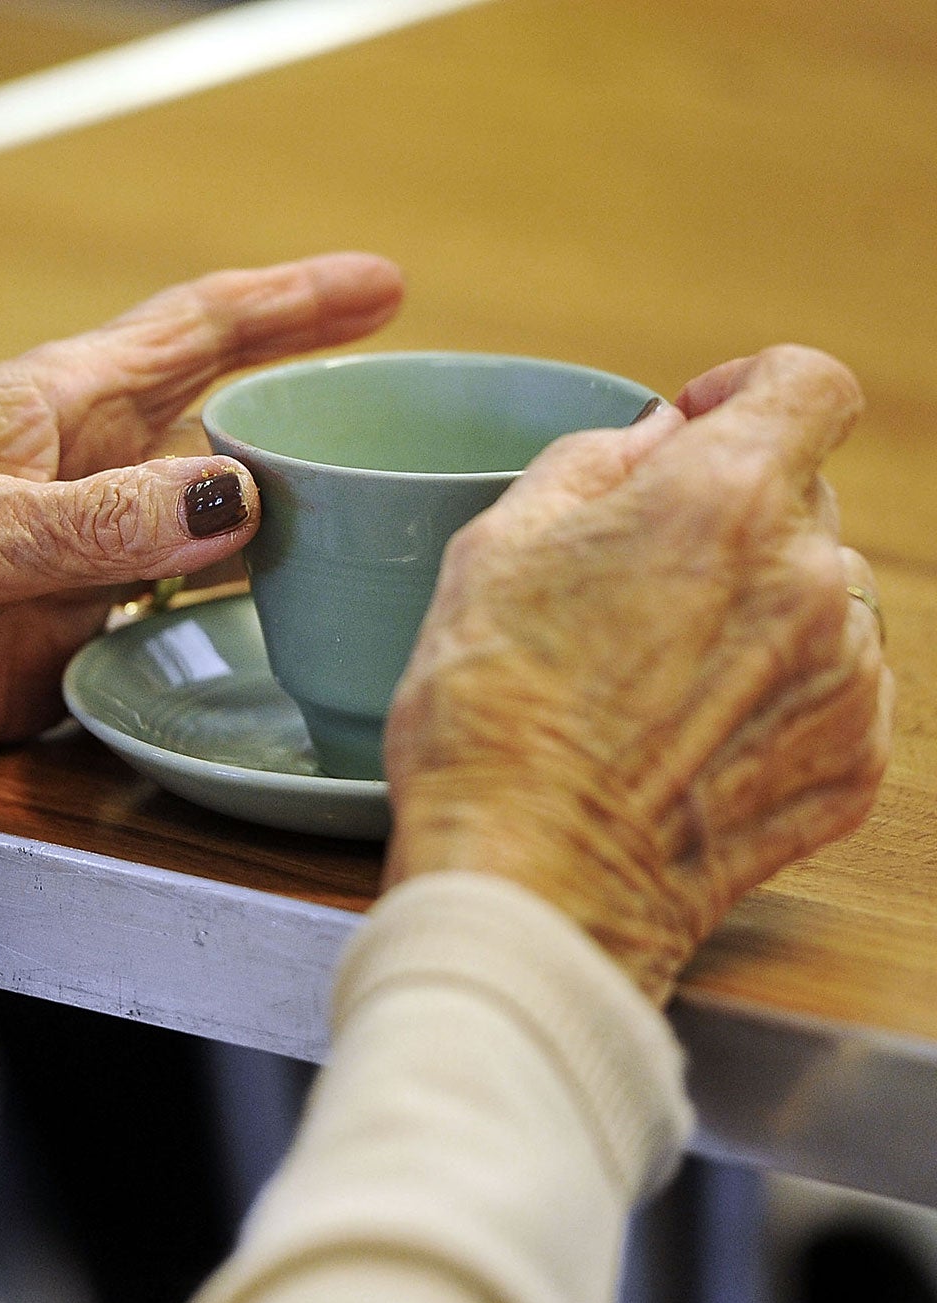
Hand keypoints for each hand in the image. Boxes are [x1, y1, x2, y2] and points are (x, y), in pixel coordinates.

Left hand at [0, 254, 403, 795]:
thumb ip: (99, 522)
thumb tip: (239, 500)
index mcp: (46, 411)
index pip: (192, 333)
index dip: (289, 303)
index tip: (382, 284)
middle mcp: (72, 480)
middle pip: (219, 428)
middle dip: (311, 411)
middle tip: (416, 419)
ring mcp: (69, 567)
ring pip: (205, 532)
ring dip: (285, 528)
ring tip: (386, 527)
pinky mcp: (54, 652)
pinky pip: (167, 627)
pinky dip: (230, 624)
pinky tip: (285, 633)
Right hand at [383, 346, 891, 1000]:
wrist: (526, 880)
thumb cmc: (489, 717)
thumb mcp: (494, 548)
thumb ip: (590, 465)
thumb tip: (654, 440)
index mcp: (726, 499)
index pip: (809, 385)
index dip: (751, 388)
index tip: (700, 424)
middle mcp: (811, 579)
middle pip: (803, 501)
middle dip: (729, 518)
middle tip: (632, 582)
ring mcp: (845, 678)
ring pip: (821, 600)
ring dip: (756, 612)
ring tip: (654, 677)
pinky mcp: (851, 766)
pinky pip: (835, 693)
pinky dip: (776, 696)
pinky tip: (687, 734)